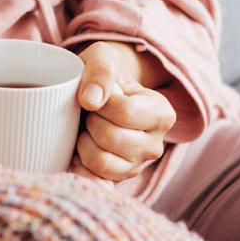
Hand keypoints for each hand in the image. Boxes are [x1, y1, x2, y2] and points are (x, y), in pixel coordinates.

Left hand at [70, 42, 175, 187]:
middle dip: (90, 122)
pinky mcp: (116, 183)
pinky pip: (93, 183)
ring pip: (100, 162)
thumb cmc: (100, 77)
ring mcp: (136, 167)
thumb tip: (91, 100)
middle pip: (111, 138)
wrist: (92, 99)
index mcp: (161, 113)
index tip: (97, 96)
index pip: (125, 112)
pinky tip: (78, 154)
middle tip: (90, 115)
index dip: (100, 103)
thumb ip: (101, 68)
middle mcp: (155, 145)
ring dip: (83, 143)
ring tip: (85, 131)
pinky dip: (79, 169)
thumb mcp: (102, 57)